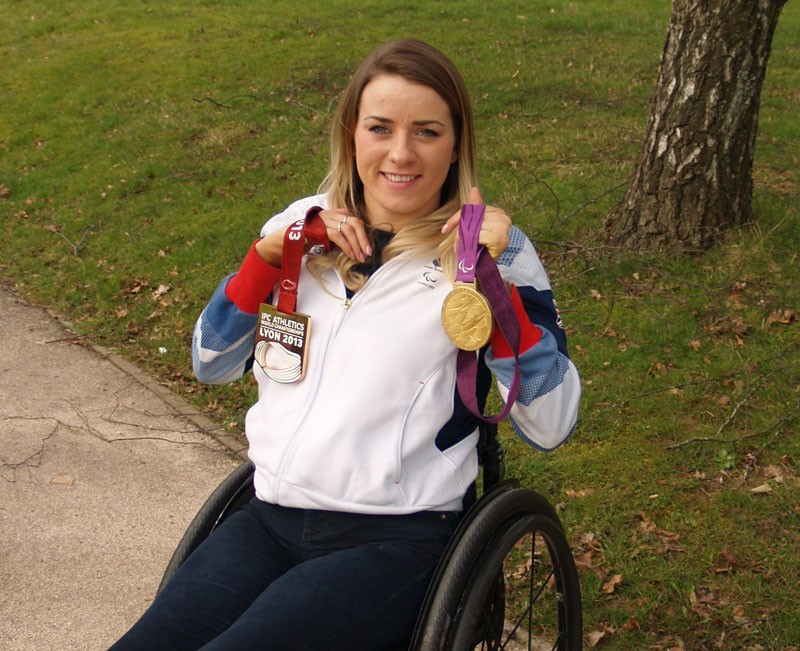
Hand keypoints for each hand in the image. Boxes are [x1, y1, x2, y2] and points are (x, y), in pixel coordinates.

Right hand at [255, 209, 371, 266]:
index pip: (354, 220)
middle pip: (353, 223)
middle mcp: (330, 215)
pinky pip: (337, 235)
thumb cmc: (309, 239)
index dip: (363, 234)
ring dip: (355, 245)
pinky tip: (350, 255)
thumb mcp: (326, 234)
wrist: (289, 240)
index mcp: (333, 214)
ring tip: (359, 257)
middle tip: (367, 253)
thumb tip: (352, 228)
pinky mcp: (318, 228)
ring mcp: (323, 220)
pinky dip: (346, 246)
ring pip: (347, 229)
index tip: (367, 248)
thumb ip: (338, 230)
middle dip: (363, 239)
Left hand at [441, 187, 511, 259]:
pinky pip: (476, 236)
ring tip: (465, 250)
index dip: (457, 219)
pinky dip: (471, 244)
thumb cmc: (480, 249)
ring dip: (464, 240)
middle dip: (460, 232)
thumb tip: (473, 189)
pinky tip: (475, 251)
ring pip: (473, 227)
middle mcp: (504, 218)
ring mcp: (503, 229)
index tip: (444, 230)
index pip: (474, 208)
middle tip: (456, 246)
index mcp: (499, 213)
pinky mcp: (499, 239)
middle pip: (473, 217)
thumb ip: (472, 209)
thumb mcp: (473, 228)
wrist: (486, 272)